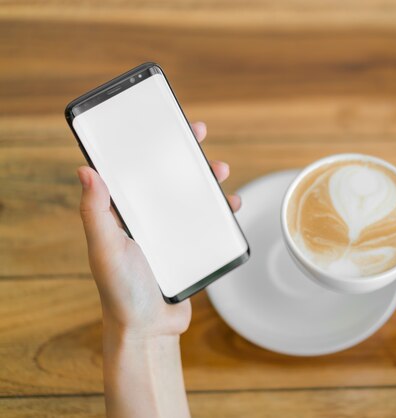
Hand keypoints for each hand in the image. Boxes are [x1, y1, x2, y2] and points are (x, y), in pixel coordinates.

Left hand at [77, 121, 240, 338]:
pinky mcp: (191, 246)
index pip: (135, 170)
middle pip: (167, 176)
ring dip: (207, 179)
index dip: (148, 145)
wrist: (150, 329)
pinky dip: (222, 210)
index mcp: (124, 213)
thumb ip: (96, 211)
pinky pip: (209, 222)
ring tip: (221, 172)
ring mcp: (171, 232)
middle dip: (184, 154)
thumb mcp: (106, 248)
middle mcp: (148, 218)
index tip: (162, 125)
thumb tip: (85, 170)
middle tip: (199, 135)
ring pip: (192, 196)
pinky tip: (232, 206)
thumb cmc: (120, 291)